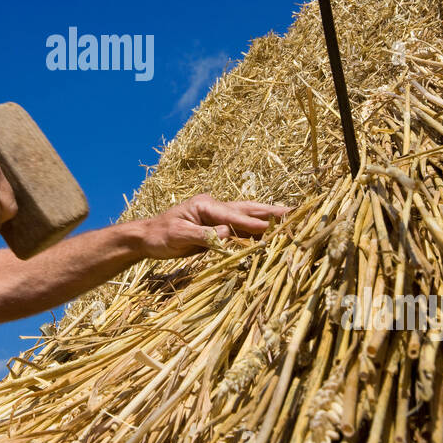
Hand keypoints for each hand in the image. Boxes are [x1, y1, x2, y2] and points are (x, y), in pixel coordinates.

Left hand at [134, 193, 287, 259]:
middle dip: (271, 213)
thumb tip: (227, 234)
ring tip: (291, 218)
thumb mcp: (178, 235)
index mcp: (205, 205)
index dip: (251, 224)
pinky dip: (258, 229)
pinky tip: (271, 232)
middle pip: (248, 209)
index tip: (270, 230)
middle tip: (295, 213)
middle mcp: (214, 207)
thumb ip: (202, 235)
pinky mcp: (217, 227)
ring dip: (269, 218)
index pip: (232, 216)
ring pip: (248, 215)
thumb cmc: (159, 235)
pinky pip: (242, 227)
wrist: (147, 237)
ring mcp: (217, 216)